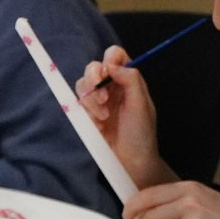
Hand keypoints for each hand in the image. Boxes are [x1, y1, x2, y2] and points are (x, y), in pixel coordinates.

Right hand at [76, 45, 167, 185]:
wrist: (131, 162)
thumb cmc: (141, 134)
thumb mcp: (141, 106)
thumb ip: (130, 81)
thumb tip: (112, 65)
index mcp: (129, 80)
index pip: (116, 56)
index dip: (110, 59)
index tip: (109, 72)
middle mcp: (112, 86)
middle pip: (94, 67)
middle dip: (94, 80)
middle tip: (103, 98)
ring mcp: (99, 99)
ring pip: (83, 84)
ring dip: (91, 100)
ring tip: (103, 118)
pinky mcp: (87, 113)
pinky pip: (78, 103)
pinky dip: (86, 113)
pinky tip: (98, 126)